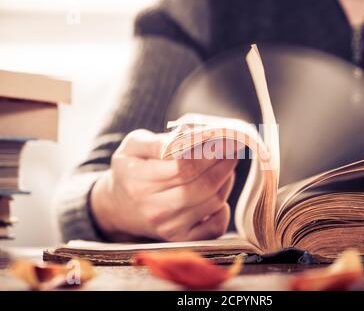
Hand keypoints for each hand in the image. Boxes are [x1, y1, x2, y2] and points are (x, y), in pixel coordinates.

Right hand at [90, 129, 237, 241]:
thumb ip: (157, 141)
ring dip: (226, 180)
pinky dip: (223, 208)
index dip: (210, 152)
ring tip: (226, 163)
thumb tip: (184, 139)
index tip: (224, 137)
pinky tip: (218, 192)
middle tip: (233, 147)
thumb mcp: (133, 147)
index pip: (186, 167)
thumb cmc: (130, 170)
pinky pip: (216, 227)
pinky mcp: (181, 239)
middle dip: (224, 163)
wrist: (118, 207)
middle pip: (204, 185)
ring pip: (213, 202)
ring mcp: (170, 227)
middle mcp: (155, 209)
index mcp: (141, 181)